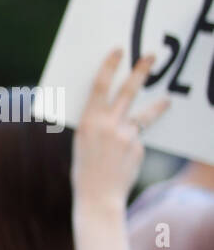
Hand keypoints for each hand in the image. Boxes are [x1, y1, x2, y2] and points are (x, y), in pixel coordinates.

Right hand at [72, 50, 168, 210]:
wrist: (97, 197)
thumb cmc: (84, 170)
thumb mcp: (82, 142)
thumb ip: (98, 125)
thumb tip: (115, 111)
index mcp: (88, 122)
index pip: (100, 86)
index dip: (110, 66)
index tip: (118, 51)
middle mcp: (108, 125)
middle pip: (129, 91)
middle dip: (141, 71)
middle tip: (151, 56)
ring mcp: (126, 136)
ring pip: (144, 114)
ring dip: (157, 104)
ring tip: (168, 99)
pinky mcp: (138, 148)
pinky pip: (138, 140)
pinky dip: (132, 146)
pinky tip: (124, 160)